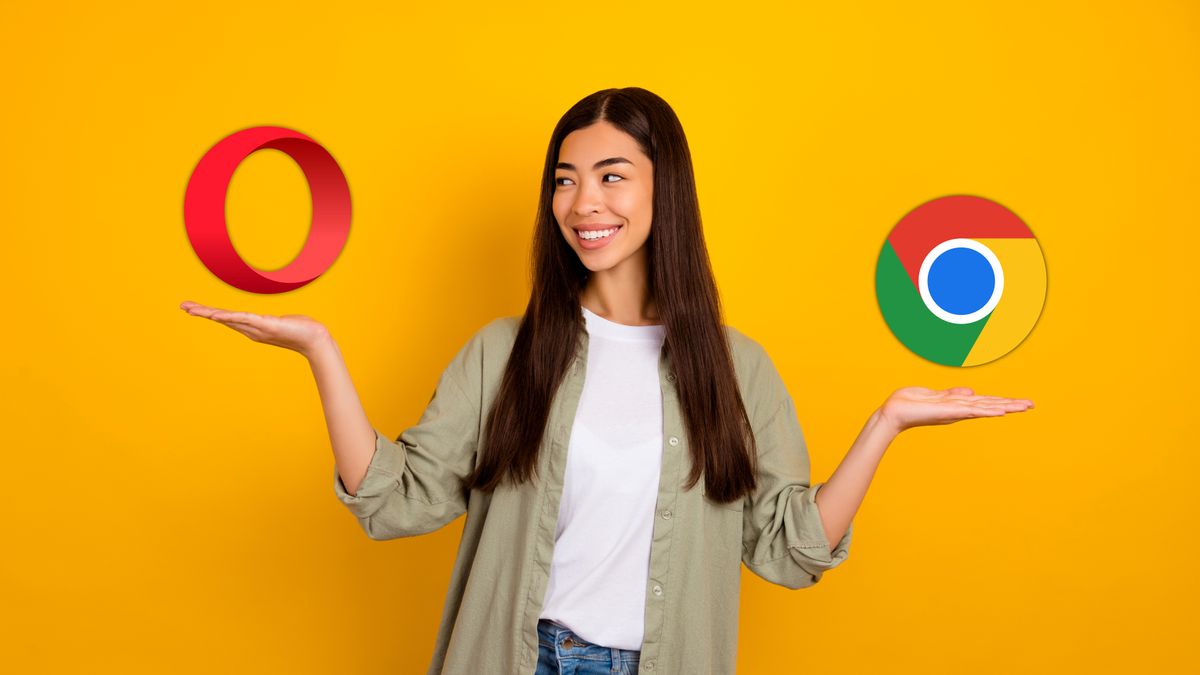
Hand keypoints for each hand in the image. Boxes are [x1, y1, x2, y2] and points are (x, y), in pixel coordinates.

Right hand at [179, 300, 330, 357]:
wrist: (315, 340)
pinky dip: (230, 317)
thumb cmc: (302, 331)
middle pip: (222, 318)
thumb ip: (273, 322)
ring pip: (229, 319)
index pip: (227, 318)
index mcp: (253, 327)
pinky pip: (245, 319)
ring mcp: (258, 328)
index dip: (209, 312)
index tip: (192, 308)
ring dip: (210, 313)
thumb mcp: (283, 324)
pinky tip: (217, 315)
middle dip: (202, 312)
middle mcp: (252, 329)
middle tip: (182, 306)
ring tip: (192, 309)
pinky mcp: (267, 325)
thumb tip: (272, 321)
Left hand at [878, 386, 1033, 434]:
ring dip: (1005, 406)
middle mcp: (960, 409)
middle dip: (1011, 405)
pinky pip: (971, 410)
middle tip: (1032, 405)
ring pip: (985, 407)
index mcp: (958, 404)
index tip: (1022, 402)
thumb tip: (972, 392)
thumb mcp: (936, 395)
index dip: (1003, 401)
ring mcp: (956, 411)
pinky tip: (1000, 411)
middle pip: (990, 405)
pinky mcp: (948, 411)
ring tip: (1023, 407)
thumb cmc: (912, 404)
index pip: (985, 402)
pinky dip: (986, 410)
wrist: (895, 411)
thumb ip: (954, 394)